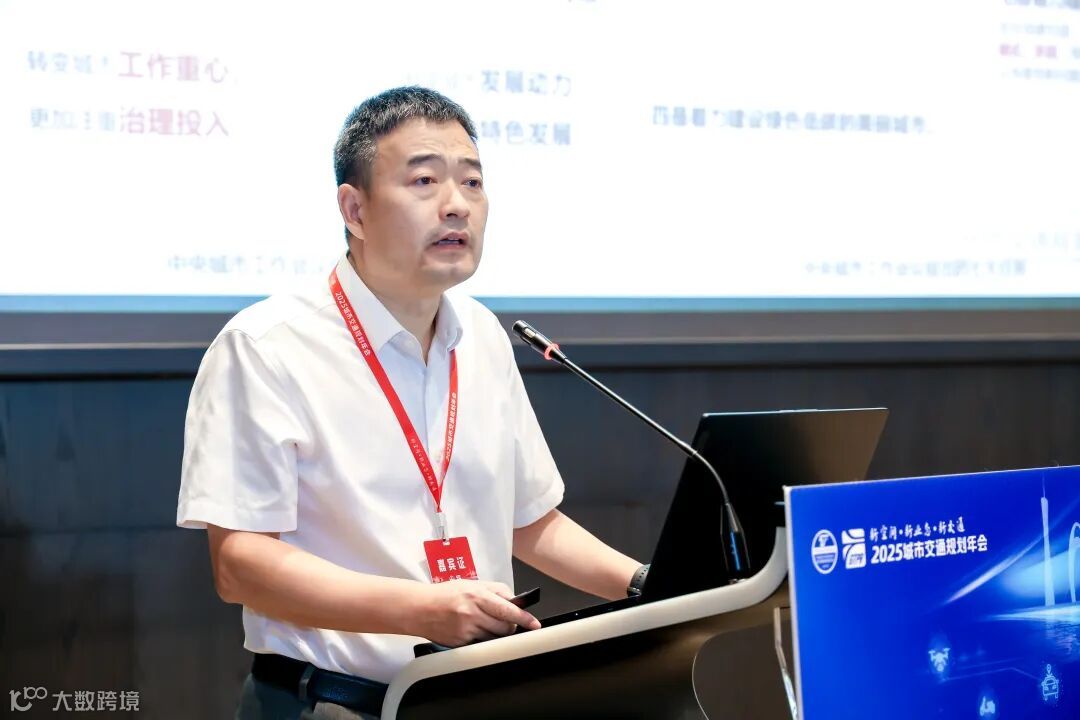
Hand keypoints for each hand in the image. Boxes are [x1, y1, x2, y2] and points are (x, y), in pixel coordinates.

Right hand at [414, 580, 540, 646]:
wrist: (419, 608)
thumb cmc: (445, 594)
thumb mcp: (472, 584)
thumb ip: (495, 591)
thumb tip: (514, 600)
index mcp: (477, 595)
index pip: (507, 609)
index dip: (524, 618)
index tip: (535, 624)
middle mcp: (472, 613)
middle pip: (505, 627)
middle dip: (510, 625)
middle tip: (505, 620)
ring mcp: (466, 630)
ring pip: (494, 637)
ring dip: (496, 632)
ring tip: (485, 623)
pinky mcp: (460, 643)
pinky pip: (481, 644)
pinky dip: (482, 638)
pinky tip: (472, 629)